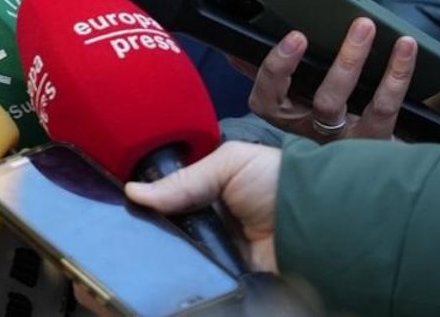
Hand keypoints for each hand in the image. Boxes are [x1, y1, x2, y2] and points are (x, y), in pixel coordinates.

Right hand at [126, 142, 279, 272]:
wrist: (317, 224)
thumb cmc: (277, 181)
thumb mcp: (228, 164)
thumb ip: (182, 180)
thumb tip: (132, 192)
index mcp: (209, 189)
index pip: (169, 194)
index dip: (148, 197)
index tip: (122, 200)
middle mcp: (210, 219)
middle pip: (170, 224)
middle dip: (152, 224)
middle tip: (128, 226)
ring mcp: (218, 248)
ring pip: (180, 251)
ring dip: (166, 248)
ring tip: (140, 248)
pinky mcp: (227, 273)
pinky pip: (199, 274)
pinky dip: (186, 271)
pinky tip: (166, 266)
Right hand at [244, 19, 413, 142]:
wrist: (349, 173)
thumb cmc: (314, 121)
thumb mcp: (285, 101)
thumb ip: (265, 79)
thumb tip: (235, 54)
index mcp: (285, 117)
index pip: (268, 97)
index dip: (279, 68)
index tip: (296, 37)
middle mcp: (314, 132)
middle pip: (324, 102)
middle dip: (345, 62)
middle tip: (360, 25)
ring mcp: (347, 141)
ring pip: (362, 106)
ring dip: (370, 63)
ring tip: (376, 30)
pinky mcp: (375, 141)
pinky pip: (387, 109)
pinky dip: (398, 75)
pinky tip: (406, 48)